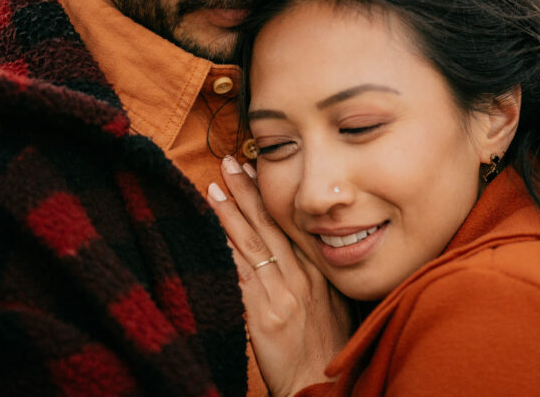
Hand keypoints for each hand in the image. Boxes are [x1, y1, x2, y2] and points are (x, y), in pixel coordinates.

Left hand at [206, 156, 351, 396]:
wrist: (319, 387)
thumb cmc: (325, 349)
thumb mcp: (332, 306)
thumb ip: (314, 278)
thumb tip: (296, 253)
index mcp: (318, 274)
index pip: (290, 225)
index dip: (270, 197)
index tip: (254, 170)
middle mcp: (301, 279)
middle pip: (269, 227)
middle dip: (247, 193)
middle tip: (229, 164)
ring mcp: (281, 296)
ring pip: (251, 246)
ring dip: (229, 215)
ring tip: (212, 190)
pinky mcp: (262, 317)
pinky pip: (238, 278)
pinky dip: (222, 254)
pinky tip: (207, 236)